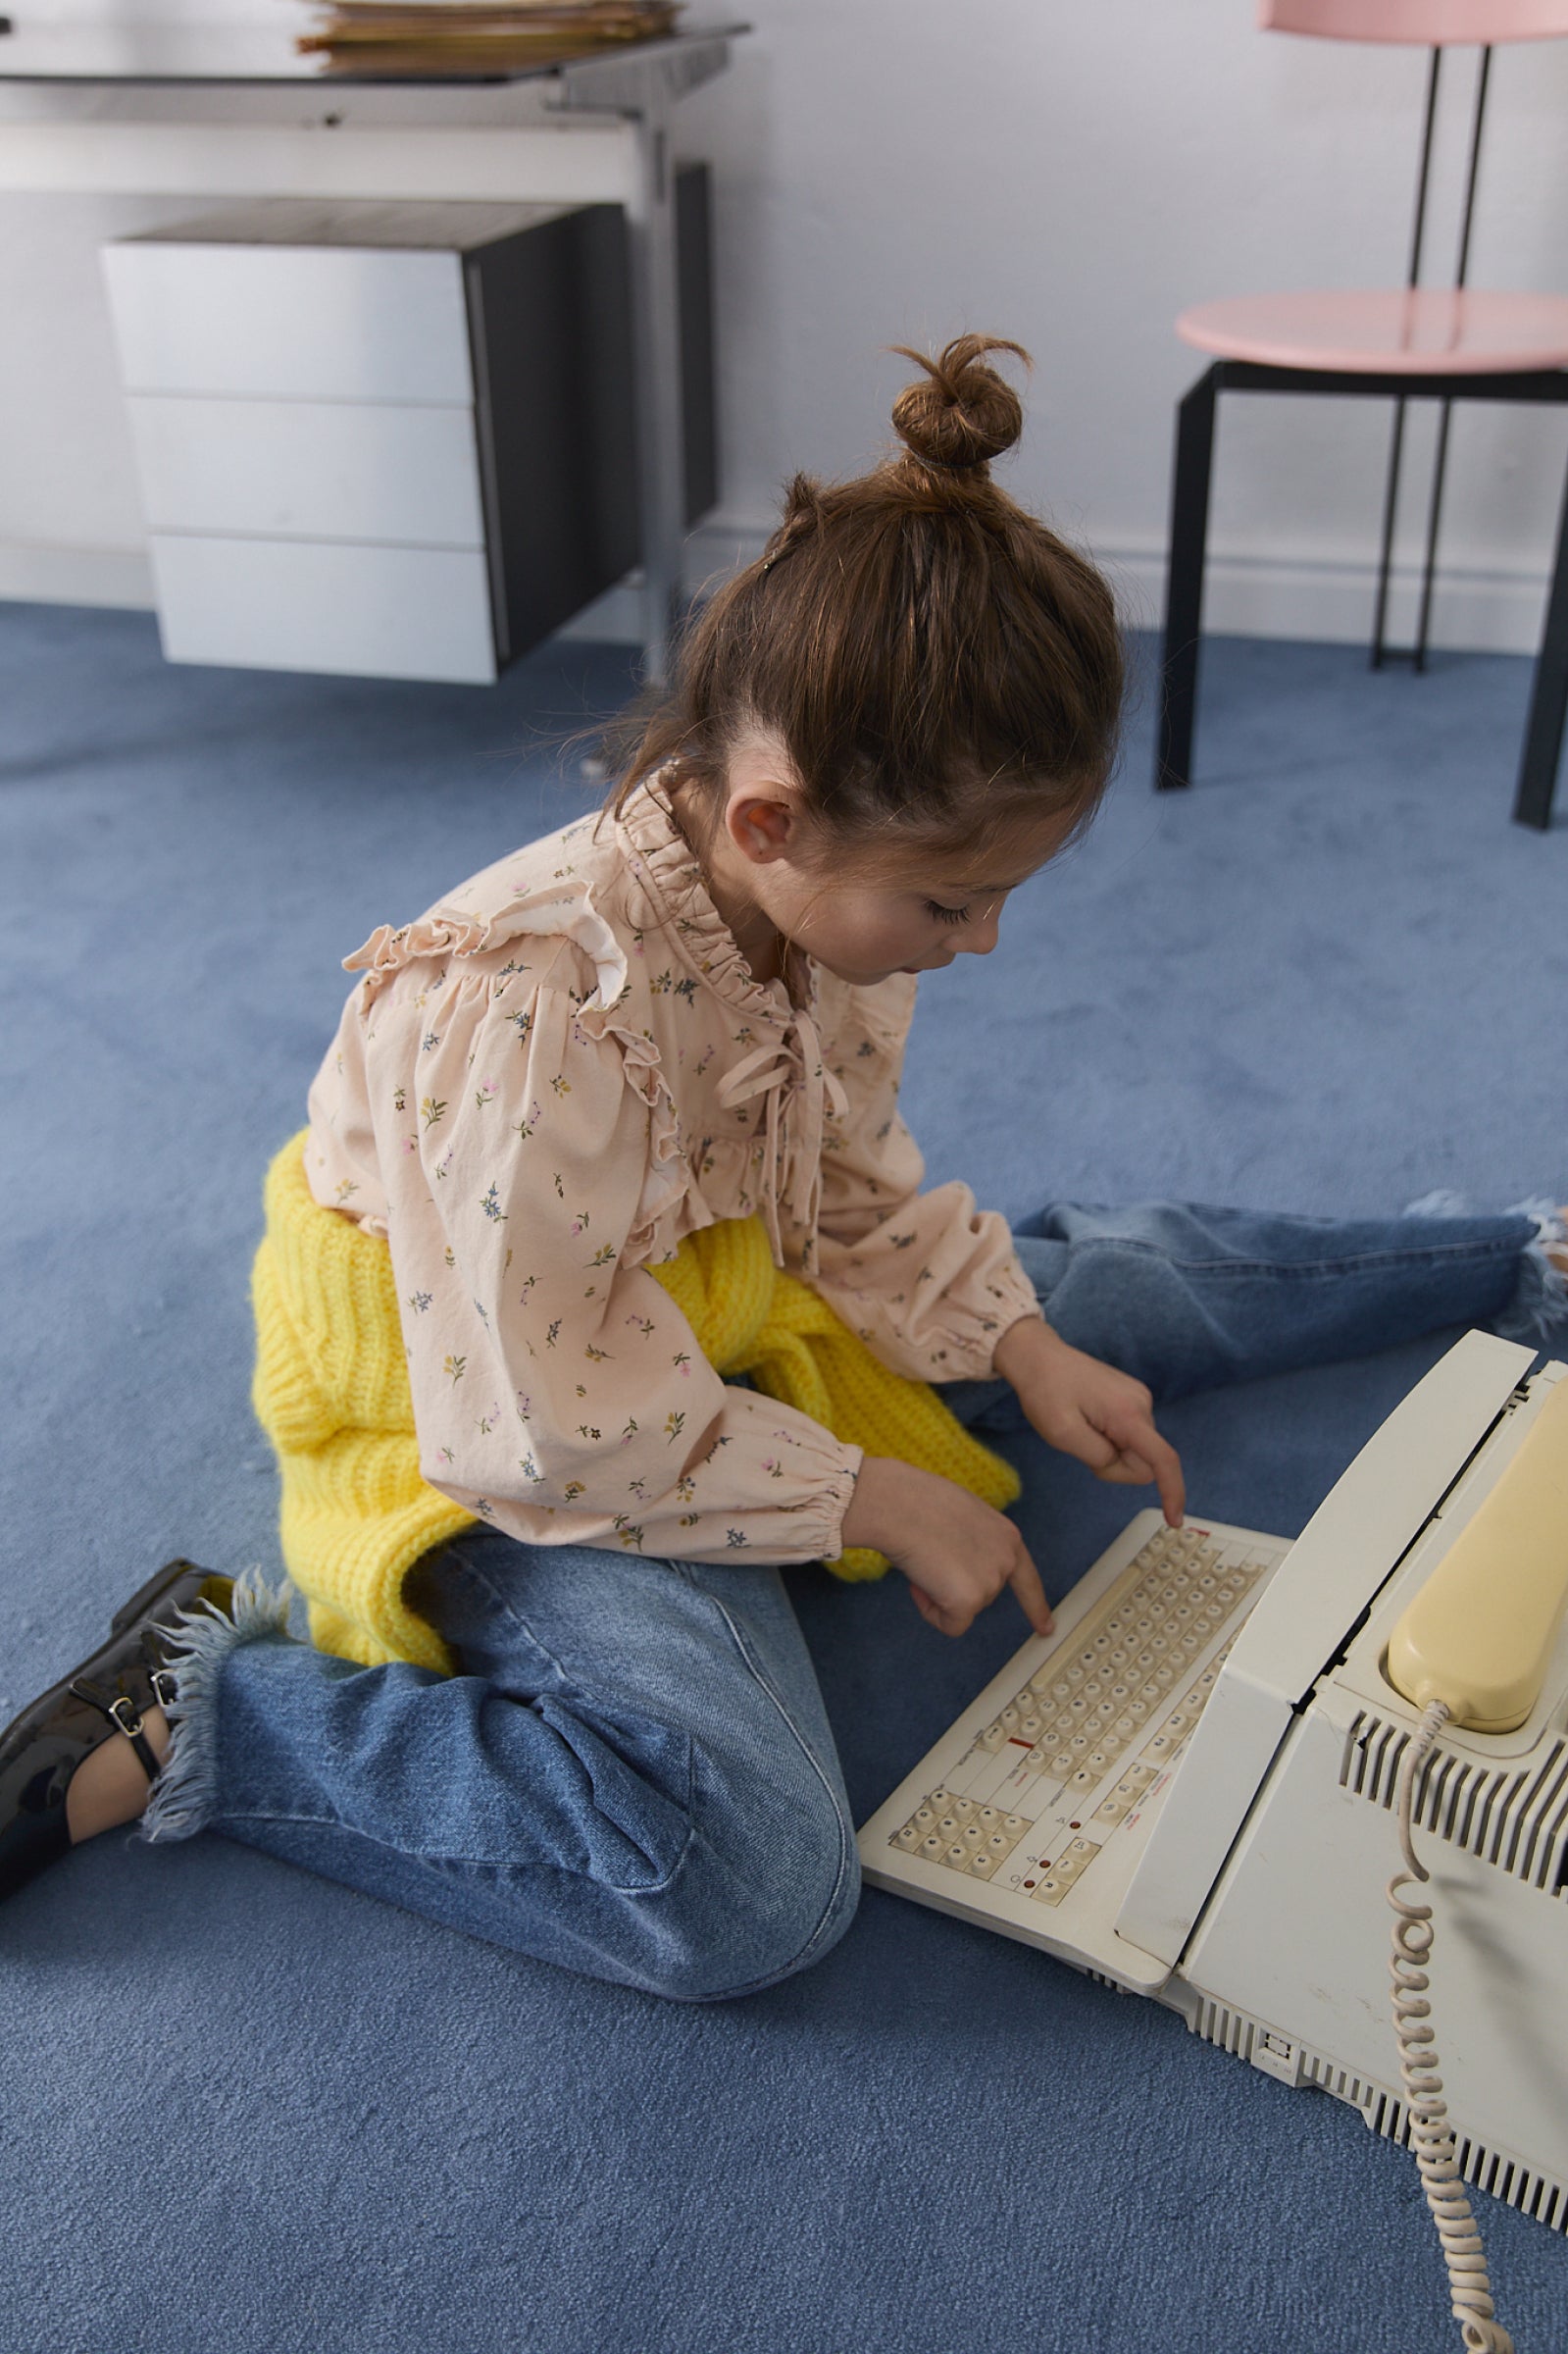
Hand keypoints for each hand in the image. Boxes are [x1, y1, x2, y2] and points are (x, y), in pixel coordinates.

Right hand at [841, 1457, 1052, 1640]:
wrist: (898, 1505)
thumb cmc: (917, 1502)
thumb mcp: (961, 1518)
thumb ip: (973, 1544)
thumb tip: (957, 1566)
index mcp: (1007, 1536)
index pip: (1027, 1579)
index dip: (1035, 1606)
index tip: (1046, 1628)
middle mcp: (1006, 1560)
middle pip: (982, 1595)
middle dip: (953, 1585)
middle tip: (929, 1557)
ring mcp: (990, 1581)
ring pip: (963, 1609)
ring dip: (938, 1594)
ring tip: (923, 1561)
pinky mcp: (969, 1600)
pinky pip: (951, 1625)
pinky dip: (932, 1613)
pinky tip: (920, 1584)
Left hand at [993, 1316, 1185, 1524]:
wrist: (1038, 1357)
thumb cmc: (1045, 1391)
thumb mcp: (1061, 1433)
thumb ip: (1097, 1456)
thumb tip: (1120, 1463)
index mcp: (1128, 1414)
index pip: (1163, 1460)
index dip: (1173, 1491)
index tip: (1174, 1520)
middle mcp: (1142, 1404)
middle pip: (1143, 1461)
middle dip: (1114, 1465)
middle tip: (1079, 1444)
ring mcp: (1138, 1399)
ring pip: (1135, 1450)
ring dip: (1109, 1451)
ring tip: (1081, 1427)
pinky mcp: (1131, 1399)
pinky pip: (1128, 1436)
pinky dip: (1109, 1439)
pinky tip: (1088, 1421)